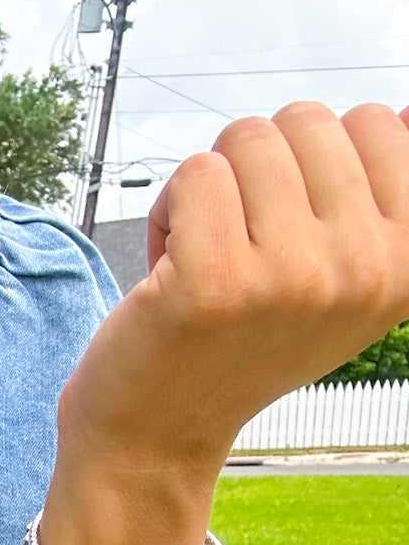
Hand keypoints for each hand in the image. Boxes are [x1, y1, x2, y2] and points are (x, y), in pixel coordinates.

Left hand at [56, 101, 408, 484]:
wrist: (160, 433)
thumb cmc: (242, 338)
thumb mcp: (339, 274)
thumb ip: (380, 197)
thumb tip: (404, 112)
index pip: (373, 123)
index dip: (311, 161)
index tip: (293, 233)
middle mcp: (364, 272)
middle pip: (306, 120)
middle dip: (257, 168)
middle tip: (241, 248)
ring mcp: (293, 277)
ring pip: (247, 138)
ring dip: (211, 188)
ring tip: (207, 258)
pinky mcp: (216, 281)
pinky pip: (195, 172)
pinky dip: (168, 210)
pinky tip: (169, 269)